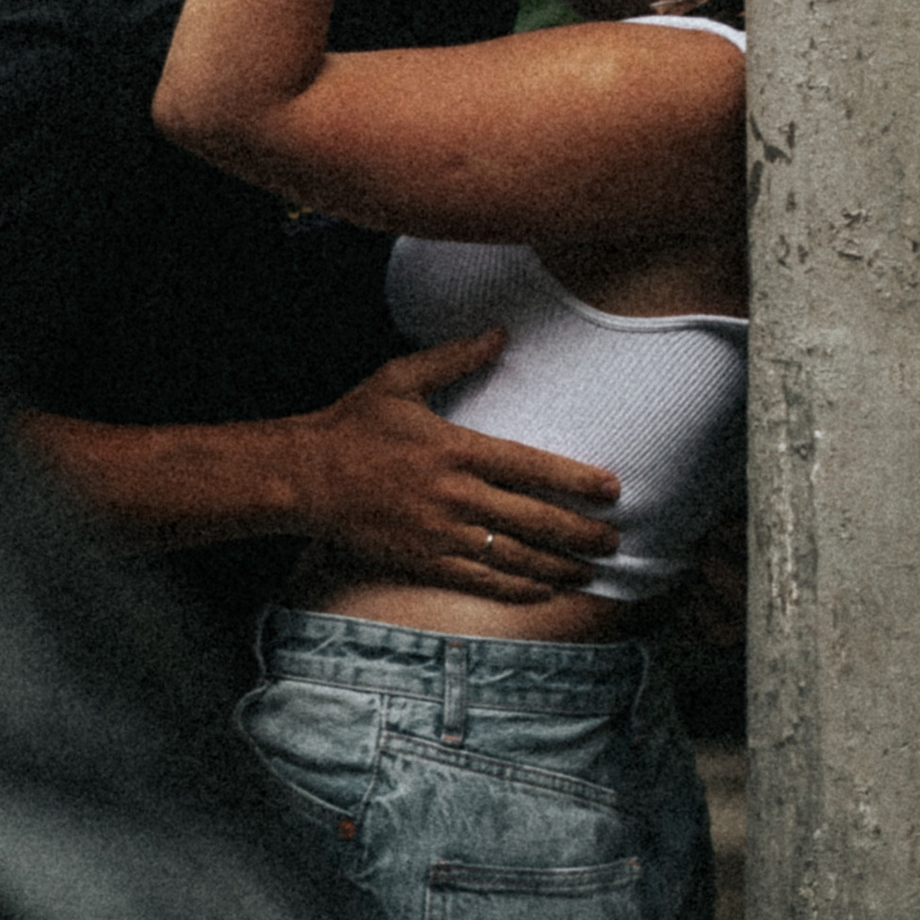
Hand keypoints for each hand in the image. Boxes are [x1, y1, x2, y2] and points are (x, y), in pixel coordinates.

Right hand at [292, 332, 619, 601]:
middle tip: (615, 540)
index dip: (575, 480)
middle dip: (580, 532)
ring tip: (592, 569)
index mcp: (456, 449)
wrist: (305, 478)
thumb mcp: (401, 379)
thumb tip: (500, 332)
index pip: (531, 467)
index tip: (612, 488)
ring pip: (514, 555)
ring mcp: (441, 534)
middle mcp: (456, 495)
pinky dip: (517, 585)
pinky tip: (543, 586)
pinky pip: (481, 579)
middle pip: (533, 519)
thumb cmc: (353, 424)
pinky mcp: (423, 561)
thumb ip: (455, 357)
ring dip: (559, 564)